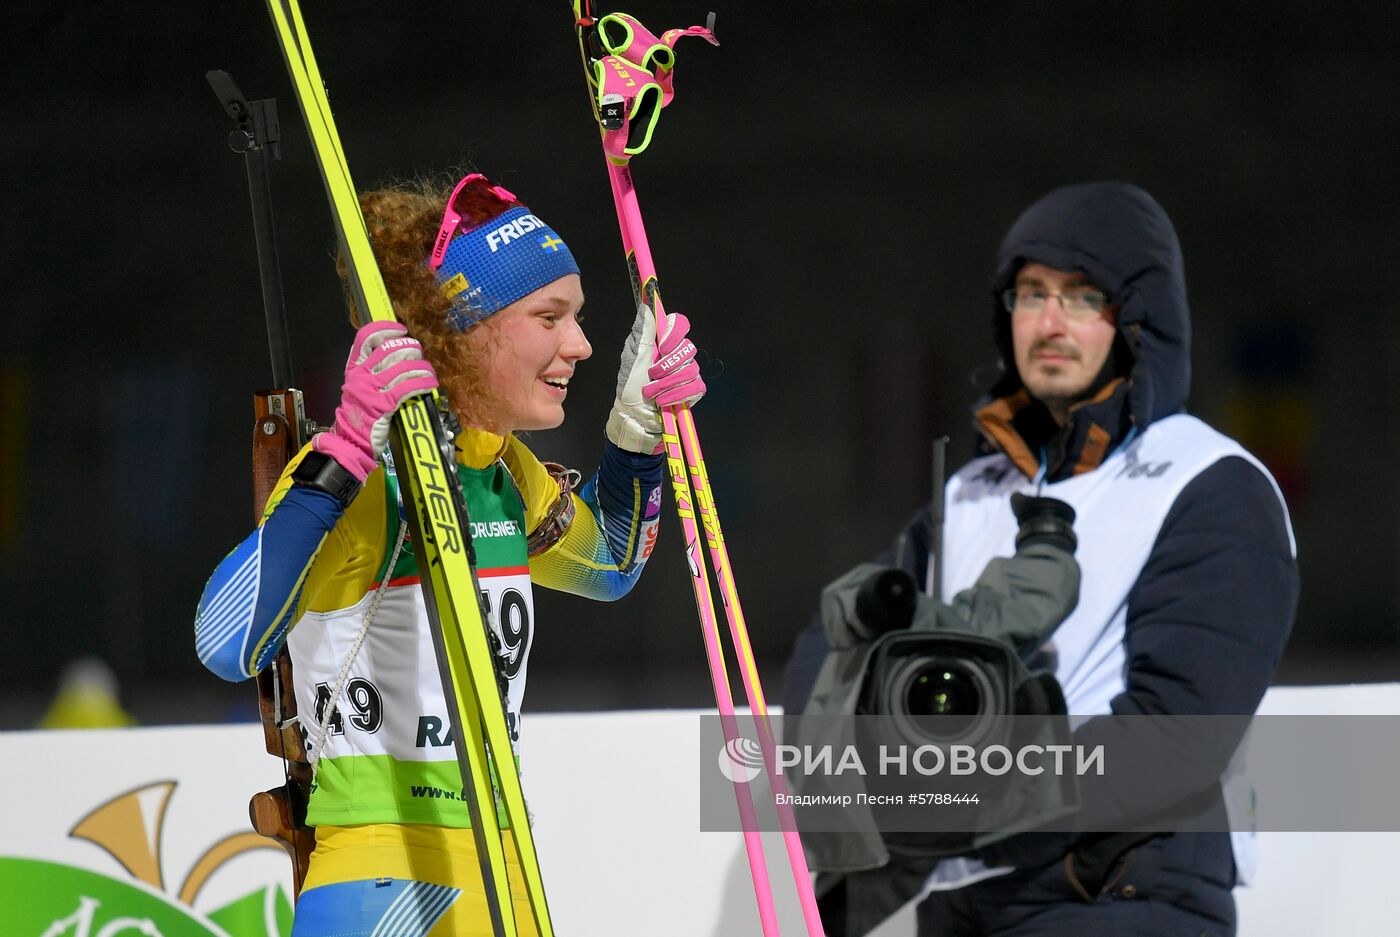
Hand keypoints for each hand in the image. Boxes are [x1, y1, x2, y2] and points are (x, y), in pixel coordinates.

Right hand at [313, 321, 437, 481]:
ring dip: (421, 366)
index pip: (365, 337)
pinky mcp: (384, 404)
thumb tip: (398, 355)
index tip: (401, 329)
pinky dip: (423, 383)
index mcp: (354, 368)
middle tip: (419, 353)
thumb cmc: (359, 414)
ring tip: (429, 371)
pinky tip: (431, 383)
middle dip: (409, 347)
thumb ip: (372, 371)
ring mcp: (372, 389)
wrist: (350, 440)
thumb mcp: (359, 387)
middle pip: (389, 349)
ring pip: (402, 367)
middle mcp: (361, 375)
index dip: (385, 329)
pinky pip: (408, 387)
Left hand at [606, 303, 706, 453]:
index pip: (679, 324)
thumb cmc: (630, 387)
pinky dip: (677, 395)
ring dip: (668, 384)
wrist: (634, 415)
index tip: (662, 347)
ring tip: (652, 393)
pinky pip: (695, 387)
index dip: (674, 333)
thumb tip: (646, 308)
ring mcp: (687, 372)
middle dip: (667, 365)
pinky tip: (663, 401)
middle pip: (687, 347)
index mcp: (662, 343)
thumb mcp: (632, 358)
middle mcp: (677, 355)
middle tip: (652, 375)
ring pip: (691, 369)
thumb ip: (642, 333)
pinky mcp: (693, 390)